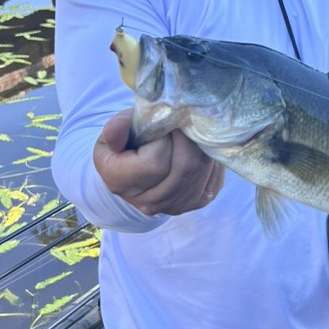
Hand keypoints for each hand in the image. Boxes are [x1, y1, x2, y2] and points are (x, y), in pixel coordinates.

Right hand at [93, 110, 224, 215]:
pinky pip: (214, 177)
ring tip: (191, 132)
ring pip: (202, 170)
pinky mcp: (197, 203)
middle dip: (188, 138)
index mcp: (120, 182)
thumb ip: (117, 128)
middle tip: (183, 122)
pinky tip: (201, 147)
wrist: (137, 170)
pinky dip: (212, 159)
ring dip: (202, 145)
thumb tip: (115, 132)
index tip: (163, 124)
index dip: (164, 139)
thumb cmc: (126, 144)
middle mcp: (147, 202)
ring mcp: (174, 206)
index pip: (155, 162)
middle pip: (184, 166)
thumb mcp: (116, 130)